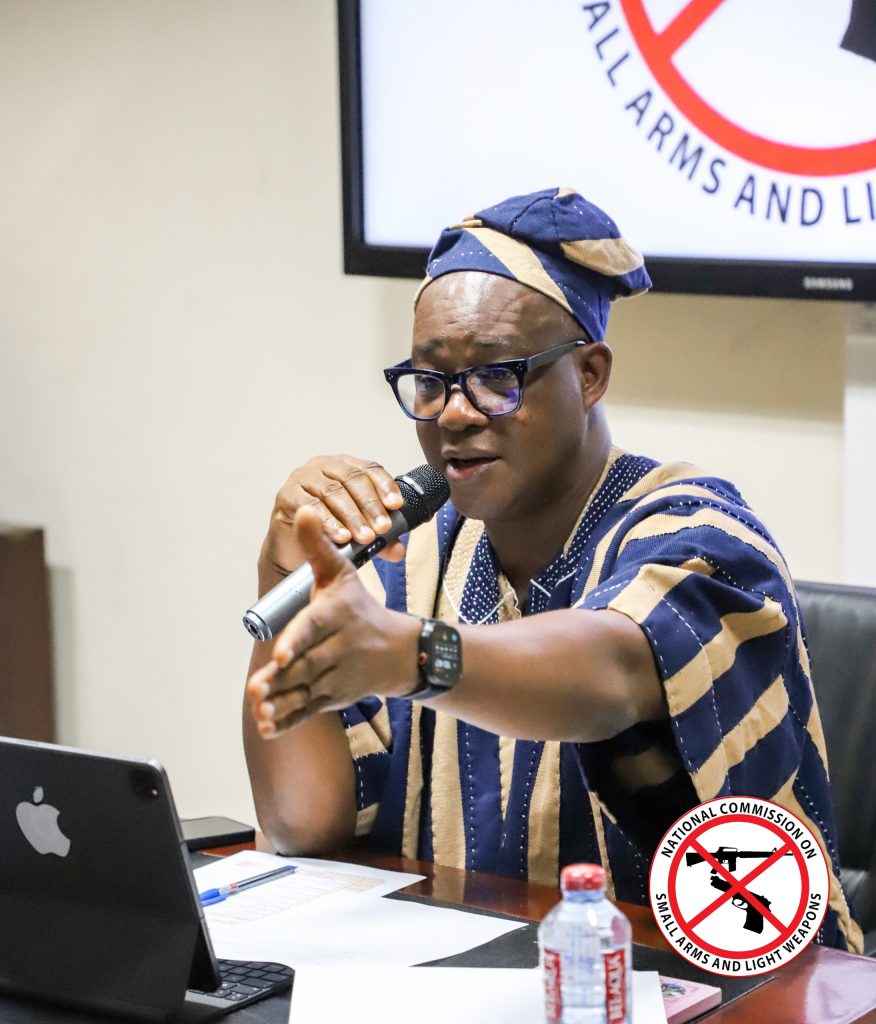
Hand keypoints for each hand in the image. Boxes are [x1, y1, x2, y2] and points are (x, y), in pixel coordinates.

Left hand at [247, 505, 419, 735]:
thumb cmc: (361, 608)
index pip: (315, 627)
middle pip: (307, 665)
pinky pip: (310, 711)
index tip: (282, 653)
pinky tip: (267, 728)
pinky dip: (289, 721)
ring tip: (259, 710)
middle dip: (282, 679)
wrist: (401, 652)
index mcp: (337, 616)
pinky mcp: (334, 698)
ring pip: (306, 691)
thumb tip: (302, 510)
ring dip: (282, 703)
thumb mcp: (344, 573)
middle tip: (256, 688)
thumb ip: (319, 546)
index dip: (299, 640)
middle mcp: (339, 648)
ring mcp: (337, 676)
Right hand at [259, 455, 406, 584]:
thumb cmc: (329, 531)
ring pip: (333, 491)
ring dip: (352, 516)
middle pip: (352, 478)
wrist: (295, 549)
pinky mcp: (287, 495)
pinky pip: (310, 506)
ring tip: (365, 537)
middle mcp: (324, 466)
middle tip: (383, 528)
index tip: (396, 505)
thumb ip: (381, 539)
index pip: (370, 468)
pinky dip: (328, 522)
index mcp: (346, 467)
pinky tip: (341, 537)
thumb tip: (398, 550)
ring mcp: (303, 477)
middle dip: (370, 505)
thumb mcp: (360, 533)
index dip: (385, 485)